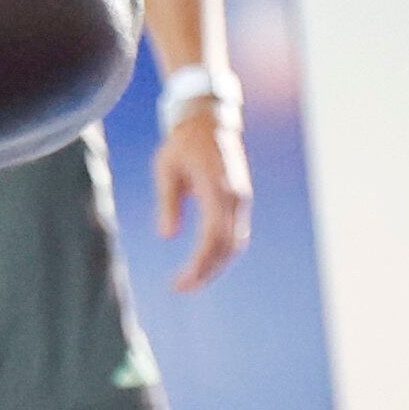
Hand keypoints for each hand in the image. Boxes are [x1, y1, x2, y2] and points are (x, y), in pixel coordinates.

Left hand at [154, 102, 252, 291]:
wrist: (208, 121)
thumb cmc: (182, 144)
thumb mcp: (166, 170)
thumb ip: (168, 203)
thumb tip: (167, 237)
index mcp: (218, 190)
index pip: (213, 239)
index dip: (199, 265)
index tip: (180, 282)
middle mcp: (236, 197)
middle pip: (227, 247)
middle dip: (207, 272)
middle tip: (181, 288)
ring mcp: (241, 199)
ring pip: (235, 243)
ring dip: (215, 265)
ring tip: (190, 281)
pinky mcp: (241, 199)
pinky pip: (236, 233)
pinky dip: (222, 252)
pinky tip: (204, 263)